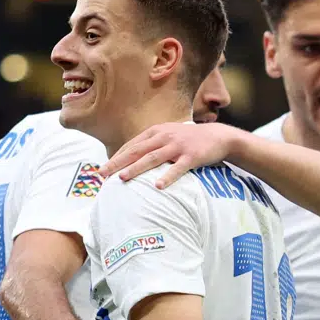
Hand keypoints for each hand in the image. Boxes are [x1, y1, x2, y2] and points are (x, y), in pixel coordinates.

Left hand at [100, 122, 241, 189]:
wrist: (218, 136)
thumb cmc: (189, 140)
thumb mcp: (168, 137)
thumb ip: (151, 145)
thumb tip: (130, 160)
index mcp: (155, 132)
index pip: (131, 146)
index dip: (115, 157)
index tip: (102, 170)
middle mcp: (164, 137)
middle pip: (136, 151)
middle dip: (117, 162)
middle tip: (101, 174)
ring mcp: (178, 146)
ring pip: (152, 158)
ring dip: (136, 168)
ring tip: (122, 178)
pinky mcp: (192, 156)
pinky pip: (178, 168)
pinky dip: (168, 177)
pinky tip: (158, 187)